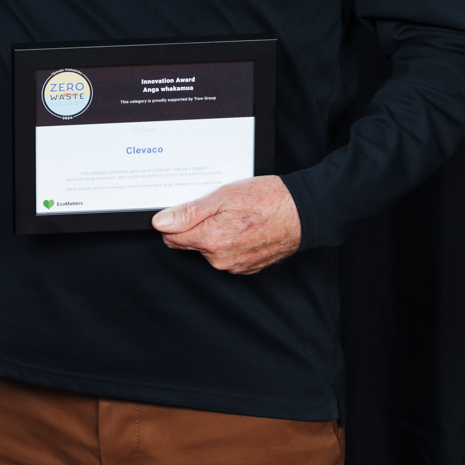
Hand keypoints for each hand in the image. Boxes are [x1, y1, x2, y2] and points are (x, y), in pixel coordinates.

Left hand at [151, 175, 300, 273]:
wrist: (303, 214)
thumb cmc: (268, 200)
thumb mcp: (223, 196)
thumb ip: (189, 213)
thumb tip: (161, 223)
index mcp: (210, 240)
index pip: (171, 237)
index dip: (172, 220)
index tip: (180, 208)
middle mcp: (219, 259)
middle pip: (188, 243)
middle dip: (193, 226)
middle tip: (212, 206)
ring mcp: (234, 266)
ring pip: (207, 249)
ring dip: (212, 233)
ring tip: (232, 215)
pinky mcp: (246, 268)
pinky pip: (225, 255)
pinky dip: (228, 241)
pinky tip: (241, 226)